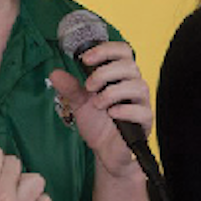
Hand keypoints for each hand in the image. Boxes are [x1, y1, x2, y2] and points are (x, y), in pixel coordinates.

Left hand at [49, 42, 151, 177]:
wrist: (104, 151)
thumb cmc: (97, 122)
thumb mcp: (79, 102)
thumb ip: (70, 87)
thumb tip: (55, 73)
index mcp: (119, 76)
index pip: (122, 51)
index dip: (106, 49)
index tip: (85, 58)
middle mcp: (132, 85)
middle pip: (130, 66)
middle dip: (105, 73)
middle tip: (89, 86)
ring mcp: (141, 103)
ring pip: (138, 85)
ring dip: (113, 92)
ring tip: (98, 104)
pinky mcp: (145, 121)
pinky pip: (142, 110)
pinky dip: (124, 110)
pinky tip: (111, 114)